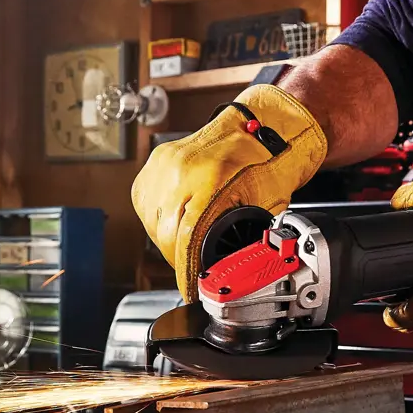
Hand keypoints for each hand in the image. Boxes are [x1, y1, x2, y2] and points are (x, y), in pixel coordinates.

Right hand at [131, 84, 327, 301]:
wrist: (260, 124)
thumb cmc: (266, 160)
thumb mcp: (262, 205)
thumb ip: (240, 235)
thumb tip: (227, 266)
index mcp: (211, 178)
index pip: (186, 236)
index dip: (186, 268)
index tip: (189, 288)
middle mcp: (182, 168)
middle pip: (164, 231)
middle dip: (176, 257)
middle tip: (190, 268)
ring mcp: (165, 162)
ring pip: (151, 218)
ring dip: (165, 239)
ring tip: (183, 245)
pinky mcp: (156, 160)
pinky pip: (146, 200)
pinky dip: (157, 218)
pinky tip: (171, 222)